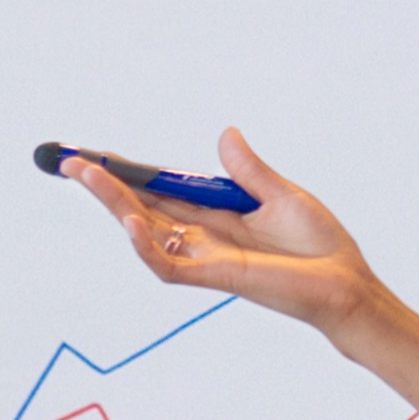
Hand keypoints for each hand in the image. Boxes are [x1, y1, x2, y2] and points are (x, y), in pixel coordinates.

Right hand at [69, 128, 391, 335]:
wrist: (347, 285)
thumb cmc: (322, 248)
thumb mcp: (282, 195)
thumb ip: (249, 170)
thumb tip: (226, 134)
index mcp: (217, 218)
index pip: (162, 193)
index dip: (130, 175)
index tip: (99, 154)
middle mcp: (204, 239)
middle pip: (142, 209)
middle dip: (106, 186)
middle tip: (70, 160)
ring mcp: (206, 260)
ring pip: (144, 233)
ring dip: (114, 205)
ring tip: (86, 174)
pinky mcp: (216, 278)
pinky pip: (169, 265)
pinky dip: (146, 245)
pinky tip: (129, 221)